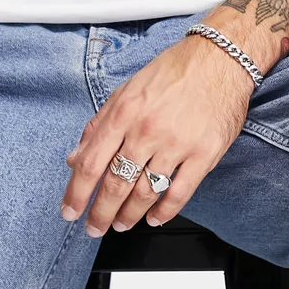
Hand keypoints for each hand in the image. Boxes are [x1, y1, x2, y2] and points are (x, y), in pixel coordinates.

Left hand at [59, 33, 253, 236]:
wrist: (219, 60)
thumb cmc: (173, 72)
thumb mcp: (127, 90)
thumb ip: (99, 124)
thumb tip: (76, 156)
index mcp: (124, 113)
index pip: (91, 163)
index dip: (77, 193)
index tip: (69, 211)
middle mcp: (147, 130)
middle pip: (116, 184)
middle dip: (100, 212)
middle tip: (94, 227)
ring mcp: (176, 144)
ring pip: (145, 193)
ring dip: (129, 215)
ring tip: (121, 224)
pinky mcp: (203, 154)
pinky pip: (179, 193)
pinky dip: (164, 211)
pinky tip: (154, 218)